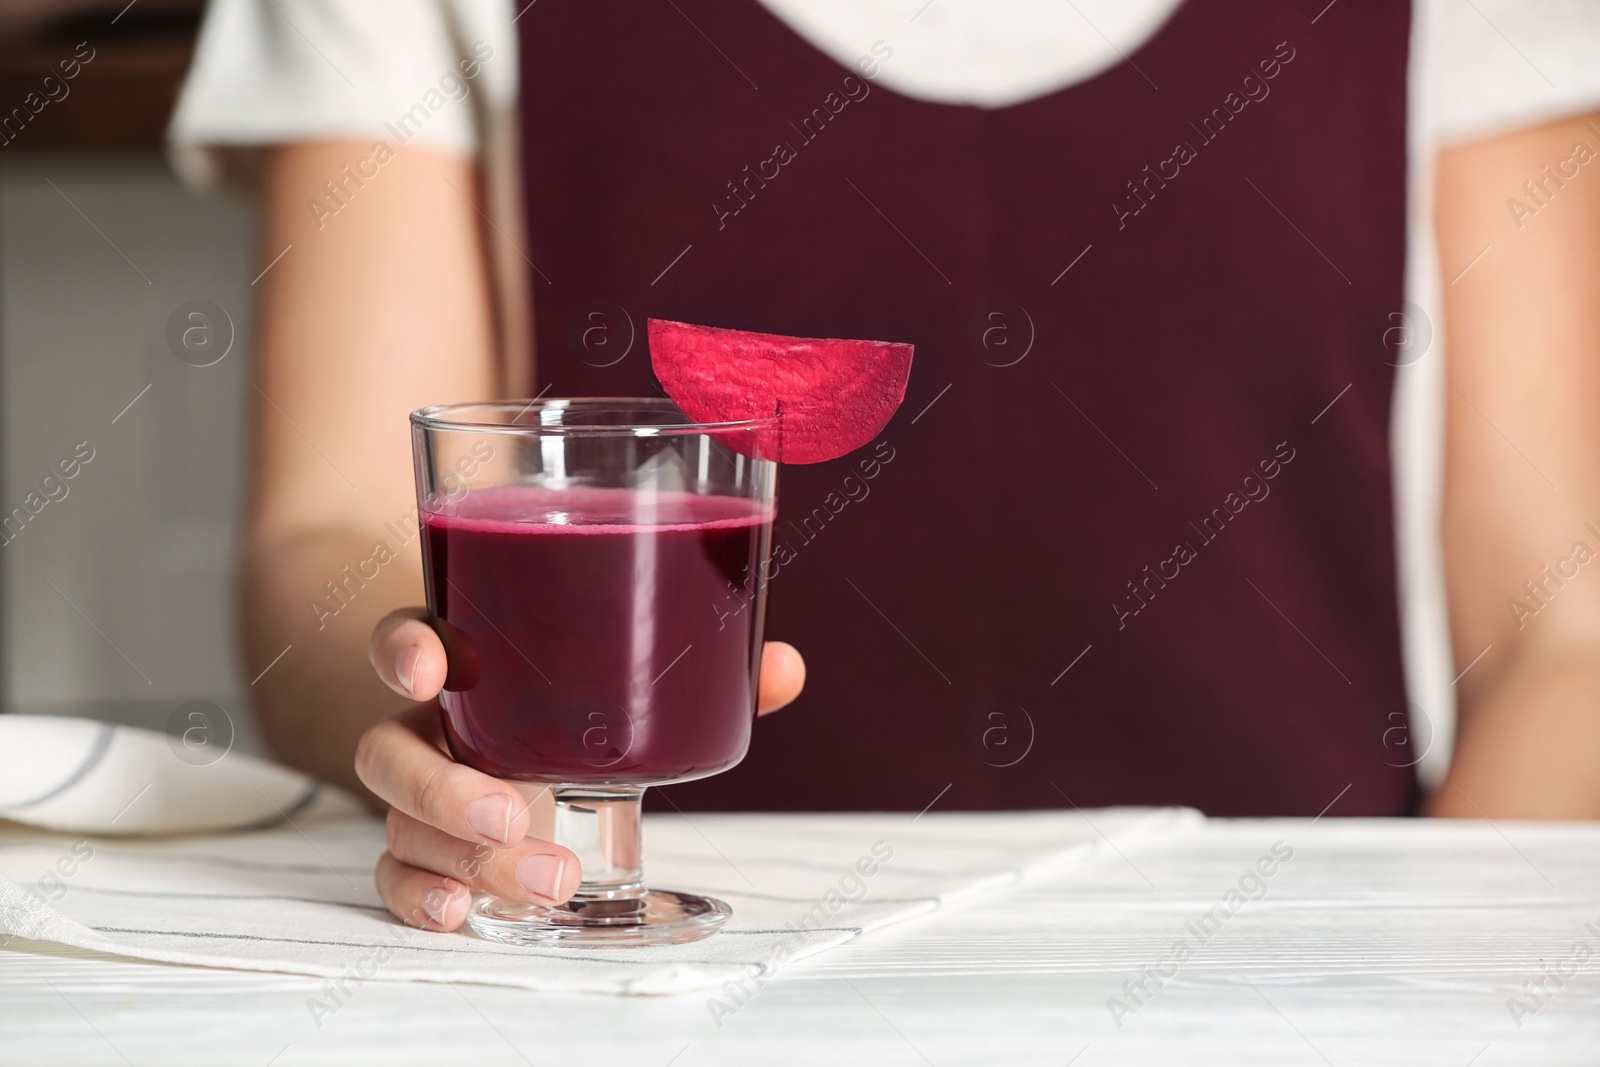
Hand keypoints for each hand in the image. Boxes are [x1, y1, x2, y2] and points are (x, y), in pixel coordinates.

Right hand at [357, 607, 805, 929]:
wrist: (520, 732)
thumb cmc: (572, 689)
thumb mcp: (627, 673)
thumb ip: (702, 669)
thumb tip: (782, 669)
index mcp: (468, 661)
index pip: (405, 637)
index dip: (402, 650)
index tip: (429, 671)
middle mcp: (429, 723)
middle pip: (389, 749)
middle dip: (445, 788)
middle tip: (516, 816)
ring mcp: (420, 788)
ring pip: (398, 820)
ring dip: (461, 856)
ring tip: (547, 880)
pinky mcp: (428, 845)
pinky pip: (398, 872)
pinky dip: (419, 895)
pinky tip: (459, 914)